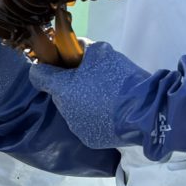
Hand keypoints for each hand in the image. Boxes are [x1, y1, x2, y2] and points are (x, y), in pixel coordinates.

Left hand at [28, 41, 147, 148]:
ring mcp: (77, 127)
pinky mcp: (90, 140)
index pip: (38, 76)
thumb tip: (74, 46)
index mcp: (62, 89)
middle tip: (92, 78)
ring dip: (83, 102)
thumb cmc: (121, 79)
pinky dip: (94, 117)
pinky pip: (86, 124)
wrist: (147, 111)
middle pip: (60, 93)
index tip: (56, 63)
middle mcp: (64, 110)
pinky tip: (111, 112)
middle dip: (70, 85)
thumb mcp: (101, 51)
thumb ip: (83, 47)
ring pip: (73, 109)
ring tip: (106, 97)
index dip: (45, 66)